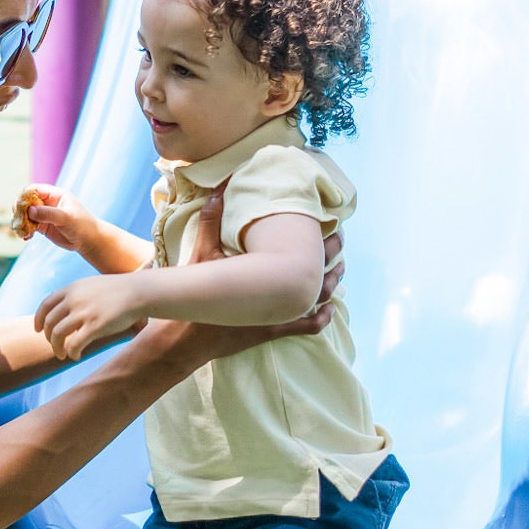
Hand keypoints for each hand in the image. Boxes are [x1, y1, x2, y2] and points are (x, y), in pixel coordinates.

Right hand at [13, 184, 99, 253]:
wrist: (89, 240)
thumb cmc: (81, 225)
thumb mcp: (65, 218)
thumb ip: (48, 213)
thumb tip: (29, 210)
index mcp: (55, 194)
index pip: (34, 190)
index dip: (25, 196)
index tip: (19, 206)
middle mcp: (48, 203)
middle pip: (27, 202)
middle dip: (20, 210)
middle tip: (17, 219)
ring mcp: (45, 215)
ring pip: (26, 215)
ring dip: (21, 222)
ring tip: (21, 231)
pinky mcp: (43, 227)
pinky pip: (29, 226)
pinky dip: (25, 231)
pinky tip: (26, 237)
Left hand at [35, 273, 149, 359]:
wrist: (139, 292)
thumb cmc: (118, 291)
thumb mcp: (92, 286)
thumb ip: (76, 295)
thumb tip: (64, 309)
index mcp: (72, 289)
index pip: (46, 304)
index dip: (39, 319)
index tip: (38, 330)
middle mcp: (74, 299)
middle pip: (49, 322)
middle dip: (49, 337)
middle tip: (56, 346)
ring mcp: (84, 312)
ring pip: (57, 334)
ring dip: (57, 348)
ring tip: (62, 354)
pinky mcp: (95, 326)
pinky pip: (74, 344)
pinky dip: (71, 353)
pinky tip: (76, 356)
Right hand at [139, 186, 344, 369]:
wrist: (188, 338)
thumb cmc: (199, 295)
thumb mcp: (202, 255)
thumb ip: (211, 222)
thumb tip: (217, 190)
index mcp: (268, 271)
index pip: (306, 250)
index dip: (322, 236)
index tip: (330, 221)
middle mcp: (280, 293)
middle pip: (318, 270)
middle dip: (331, 253)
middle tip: (339, 238)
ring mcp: (280, 314)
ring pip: (319, 297)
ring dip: (333, 281)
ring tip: (340, 267)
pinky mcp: (274, 330)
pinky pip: (308, 326)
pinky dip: (322, 317)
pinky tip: (330, 309)